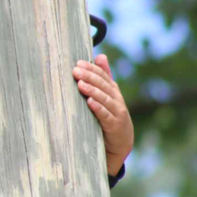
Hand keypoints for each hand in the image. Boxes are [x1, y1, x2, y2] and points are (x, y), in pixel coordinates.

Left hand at [72, 54, 133, 175]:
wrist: (120, 141)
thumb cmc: (110, 115)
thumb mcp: (108, 94)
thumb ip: (104, 76)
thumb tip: (100, 55)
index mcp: (113, 90)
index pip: (103, 76)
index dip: (91, 69)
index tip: (78, 63)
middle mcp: (116, 99)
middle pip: (103, 85)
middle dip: (89, 77)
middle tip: (75, 71)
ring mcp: (117, 112)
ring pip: (104, 99)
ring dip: (92, 91)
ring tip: (80, 84)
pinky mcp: (114, 126)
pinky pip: (106, 116)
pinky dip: (98, 109)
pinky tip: (90, 103)